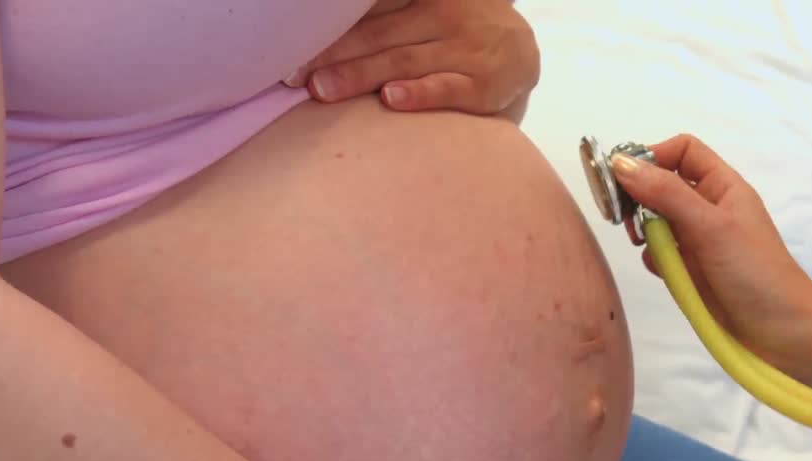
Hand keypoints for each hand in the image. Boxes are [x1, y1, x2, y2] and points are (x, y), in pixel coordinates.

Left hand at [284, 0, 539, 117]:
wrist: (522, 51)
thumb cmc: (453, 33)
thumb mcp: (422, 11)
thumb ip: (380, 18)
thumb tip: (314, 35)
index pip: (368, 11)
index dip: (328, 29)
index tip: (288, 48)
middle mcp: (442, 16)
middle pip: (378, 34)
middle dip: (333, 54)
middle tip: (294, 75)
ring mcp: (465, 49)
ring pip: (404, 61)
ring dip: (360, 76)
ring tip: (323, 90)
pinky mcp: (484, 84)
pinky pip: (447, 89)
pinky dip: (419, 94)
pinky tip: (391, 99)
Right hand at [610, 134, 811, 361]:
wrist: (783, 332)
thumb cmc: (754, 271)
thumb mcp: (710, 226)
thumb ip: (666, 193)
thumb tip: (621, 163)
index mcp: (723, 186)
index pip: (682, 152)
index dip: (652, 157)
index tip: (624, 180)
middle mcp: (709, 208)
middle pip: (662, 185)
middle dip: (640, 197)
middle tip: (625, 219)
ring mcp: (699, 241)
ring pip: (657, 221)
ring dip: (645, 231)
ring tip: (646, 247)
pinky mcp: (691, 271)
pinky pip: (661, 254)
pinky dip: (656, 259)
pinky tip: (666, 273)